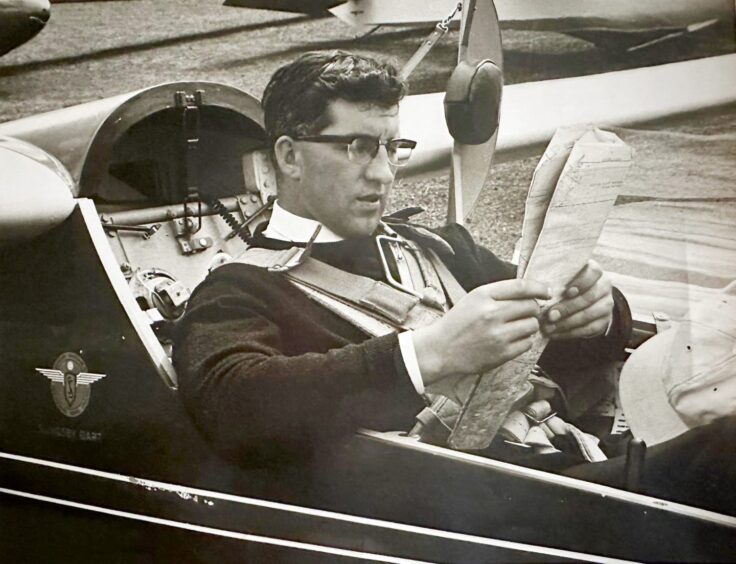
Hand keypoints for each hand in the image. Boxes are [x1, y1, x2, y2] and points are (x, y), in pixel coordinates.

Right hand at [413, 279, 550, 386]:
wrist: (440, 349)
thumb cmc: (458, 322)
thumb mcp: (473, 299)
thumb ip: (499, 293)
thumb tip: (533, 292)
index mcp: (483, 295)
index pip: (521, 287)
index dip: (539, 288)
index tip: (546, 292)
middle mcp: (491, 313)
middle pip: (531, 306)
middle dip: (532, 309)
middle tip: (522, 313)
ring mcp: (498, 335)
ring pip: (532, 325)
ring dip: (528, 325)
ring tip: (514, 328)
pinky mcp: (502, 353)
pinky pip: (527, 343)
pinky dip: (523, 341)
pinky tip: (510, 340)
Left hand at [542, 259, 613, 339]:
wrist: (586, 300)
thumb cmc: (567, 285)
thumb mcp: (564, 279)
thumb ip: (557, 281)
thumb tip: (537, 290)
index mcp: (595, 271)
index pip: (594, 272)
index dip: (581, 282)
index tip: (567, 292)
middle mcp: (604, 286)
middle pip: (589, 296)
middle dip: (568, 308)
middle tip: (550, 316)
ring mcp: (607, 304)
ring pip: (590, 314)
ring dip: (568, 323)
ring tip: (550, 328)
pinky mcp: (605, 320)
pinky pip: (590, 328)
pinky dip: (571, 333)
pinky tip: (557, 334)